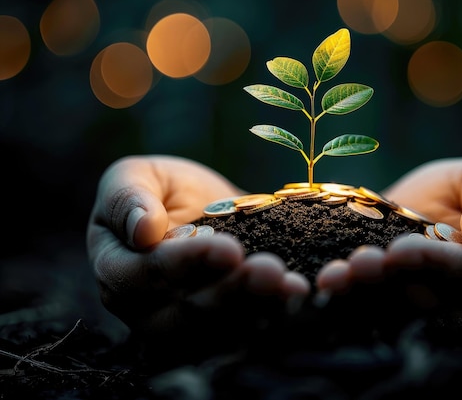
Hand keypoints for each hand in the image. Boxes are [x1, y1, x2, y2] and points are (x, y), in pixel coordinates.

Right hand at [86, 155, 309, 352]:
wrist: (199, 211)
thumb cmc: (160, 191)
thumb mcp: (136, 176)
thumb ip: (127, 197)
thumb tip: (142, 230)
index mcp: (115, 270)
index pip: (147, 275)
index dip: (189, 263)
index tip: (229, 248)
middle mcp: (144, 310)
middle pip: (184, 314)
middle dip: (231, 293)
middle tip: (270, 272)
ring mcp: (182, 327)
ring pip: (217, 332)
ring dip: (257, 311)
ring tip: (291, 288)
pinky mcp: (216, 332)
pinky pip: (242, 334)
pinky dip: (272, 318)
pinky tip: (297, 300)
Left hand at [315, 158, 461, 344]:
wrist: (425, 210)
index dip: (441, 267)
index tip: (401, 249)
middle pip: (441, 312)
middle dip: (395, 286)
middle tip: (360, 262)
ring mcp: (441, 323)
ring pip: (406, 322)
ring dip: (368, 300)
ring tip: (337, 276)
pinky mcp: (404, 322)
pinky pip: (380, 321)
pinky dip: (351, 305)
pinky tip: (329, 285)